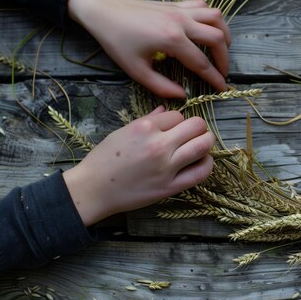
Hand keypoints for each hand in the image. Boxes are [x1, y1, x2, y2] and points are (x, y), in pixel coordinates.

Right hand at [62, 106, 214, 225]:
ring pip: (202, 145)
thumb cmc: (104, 159)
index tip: (174, 127)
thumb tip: (165, 109)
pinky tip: (203, 160)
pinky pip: (200, 172)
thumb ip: (148, 119)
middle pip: (196, 126)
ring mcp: (166, 167)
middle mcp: (158, 145)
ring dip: (207, 141)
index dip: (178, 120)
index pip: (177, 115)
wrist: (93, 190)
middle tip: (196, 132)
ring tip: (203, 142)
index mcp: (145, 128)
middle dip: (198, 126)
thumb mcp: (123, 132)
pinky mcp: (170, 186)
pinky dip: (207, 163)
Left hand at [67, 0, 230, 97]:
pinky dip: (212, 18)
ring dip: (223, 33)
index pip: (201, 63)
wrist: (104, 12)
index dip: (214, 78)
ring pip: (216, 17)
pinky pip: (204, 7)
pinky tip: (207, 30)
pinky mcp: (177, 4)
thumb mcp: (136, 70)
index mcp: (171, 40)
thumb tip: (182, 95)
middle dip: (224, 58)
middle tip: (222, 73)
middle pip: (216, 38)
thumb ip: (161, 86)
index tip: (222, 89)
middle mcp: (181, 22)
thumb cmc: (117, 41)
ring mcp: (180, 10)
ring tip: (222, 49)